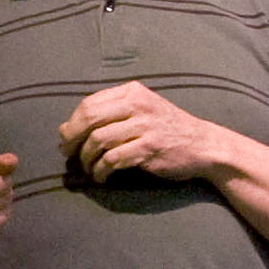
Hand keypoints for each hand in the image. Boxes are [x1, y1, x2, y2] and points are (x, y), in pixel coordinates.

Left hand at [58, 81, 233, 182]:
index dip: (72, 123)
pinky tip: (101, 176)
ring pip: (98, 140)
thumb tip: (63, 129)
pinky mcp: (150, 148)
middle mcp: (138, 105)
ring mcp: (145, 126)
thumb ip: (105, 116)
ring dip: (86, 159)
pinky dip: (101, 170)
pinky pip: (112, 159)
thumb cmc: (166, 129)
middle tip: (68, 154)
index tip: (66, 139)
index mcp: (132, 92)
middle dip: (72, 139)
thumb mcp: (139, 112)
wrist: (204, 145)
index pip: (89, 103)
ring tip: (88, 168)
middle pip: (89, 119)